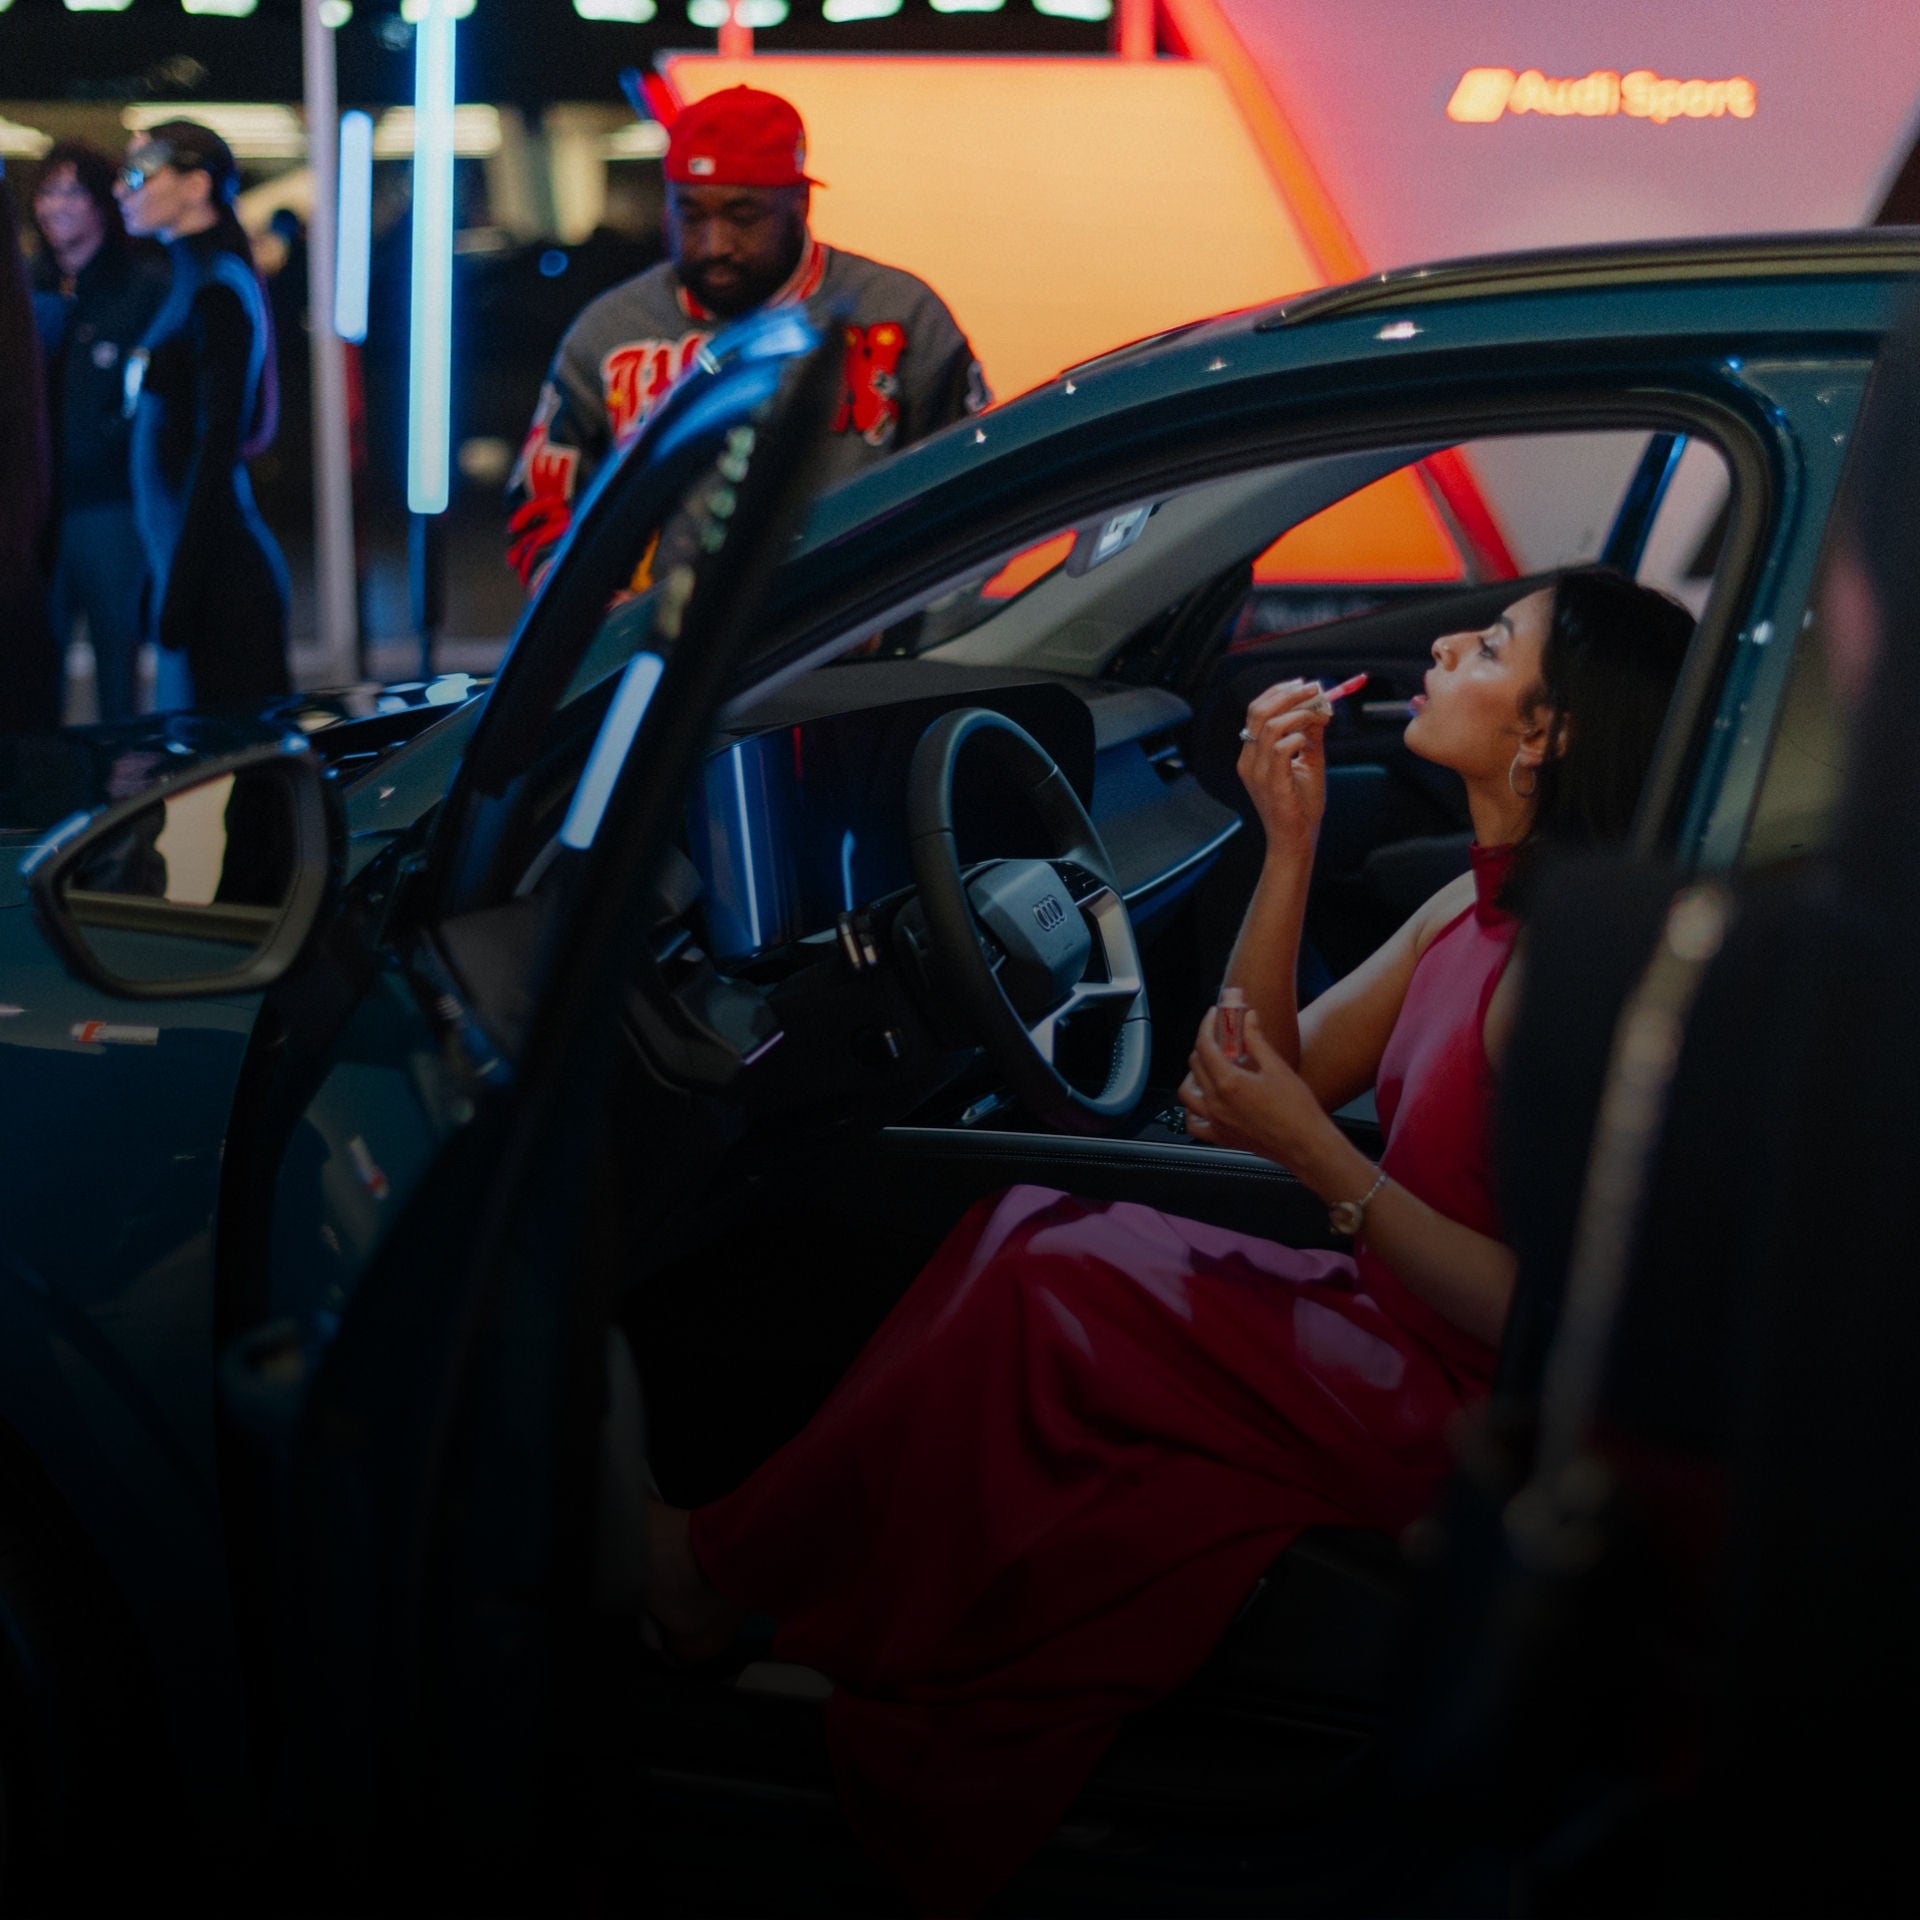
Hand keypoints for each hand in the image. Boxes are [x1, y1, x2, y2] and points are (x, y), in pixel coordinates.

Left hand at [1186, 1006, 1333, 1173]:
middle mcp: (1216, 1103)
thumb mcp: (1277, 1068)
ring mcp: (1216, 1122)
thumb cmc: (1297, 1110)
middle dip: (1205, 1045)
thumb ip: (1257, 1040)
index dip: (1207, 1025)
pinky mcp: (1221, 1137)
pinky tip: (1204, 1100)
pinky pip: (1194, 1123)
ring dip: (1194, 1075)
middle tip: (1220, 1037)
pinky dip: (1193, 1109)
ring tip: (1211, 1067)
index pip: (1205, 1046)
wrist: (1306, 1145)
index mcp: (1229, 1082)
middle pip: (1195, 1065)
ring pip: (1187, 1093)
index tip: (1215, 1015)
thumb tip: (1248, 1018)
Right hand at [1237, 679, 1332, 856]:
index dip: (1279, 692)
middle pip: (1259, 711)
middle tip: (1315, 689)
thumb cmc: (1300, 805)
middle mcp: (1249, 760)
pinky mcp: (1271, 783)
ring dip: (1299, 714)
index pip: (1257, 711)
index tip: (1303, 684)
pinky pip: (1281, 748)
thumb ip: (1310, 735)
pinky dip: (1299, 736)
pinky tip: (1308, 742)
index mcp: (1252, 754)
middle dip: (1289, 694)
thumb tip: (1321, 708)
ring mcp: (1257, 772)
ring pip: (1271, 725)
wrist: (1296, 840)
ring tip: (1319, 715)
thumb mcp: (1307, 762)